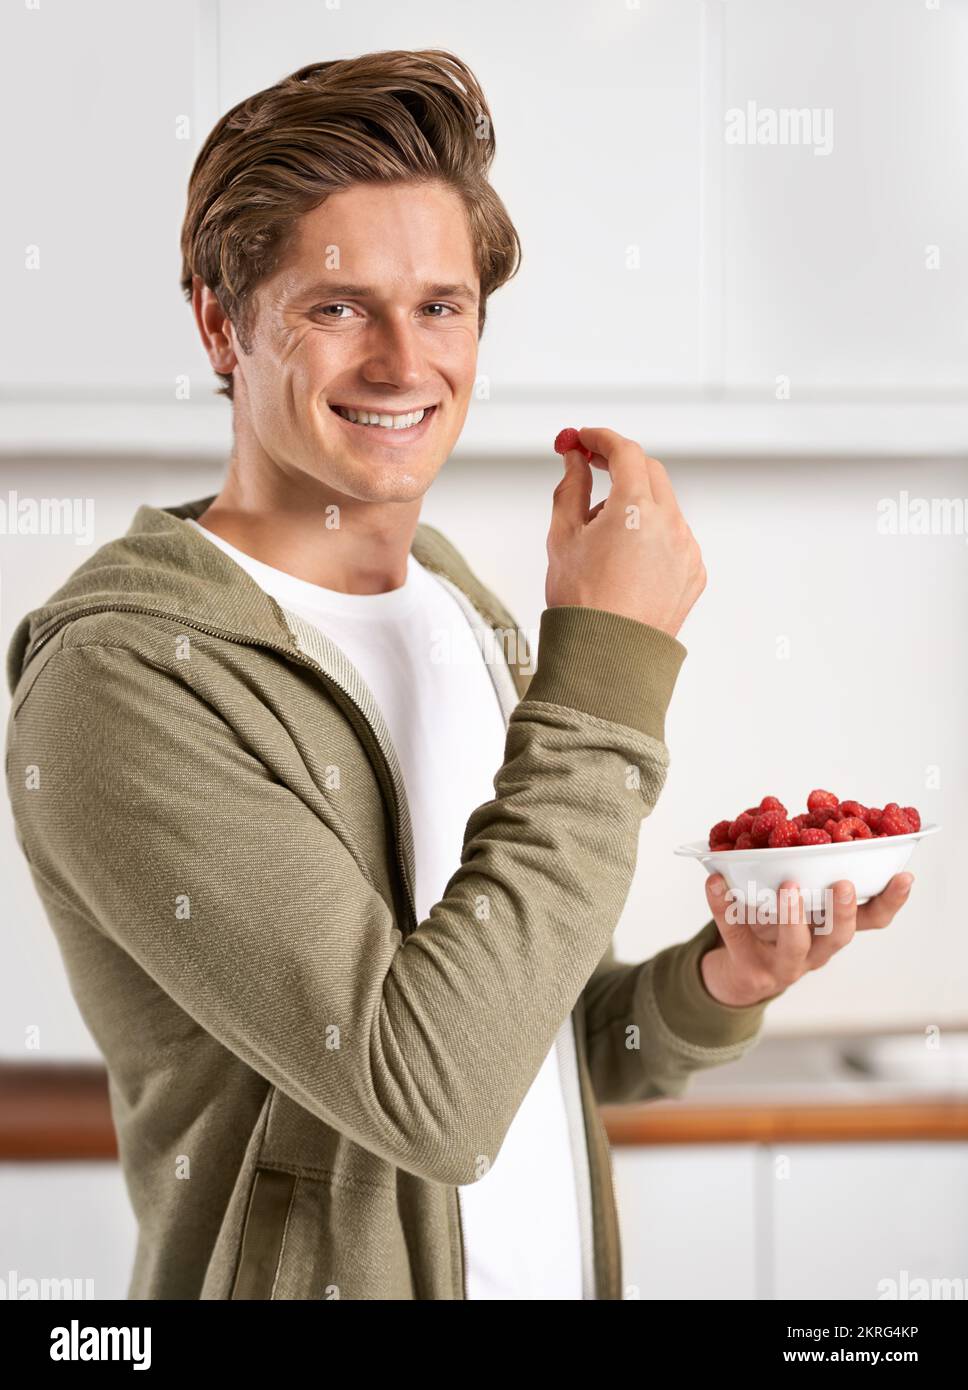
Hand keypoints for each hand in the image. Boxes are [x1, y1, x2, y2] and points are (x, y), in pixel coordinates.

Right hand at [545, 426, 705, 637]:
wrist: (608, 656)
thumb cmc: (582, 603)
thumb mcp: (563, 537)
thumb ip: (570, 488)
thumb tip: (575, 460)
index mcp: (636, 508)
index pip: (625, 451)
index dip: (601, 438)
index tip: (583, 438)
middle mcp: (670, 523)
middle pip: (649, 472)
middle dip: (621, 465)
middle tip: (591, 467)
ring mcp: (687, 549)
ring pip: (664, 506)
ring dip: (636, 503)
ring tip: (602, 535)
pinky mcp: (694, 572)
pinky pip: (674, 538)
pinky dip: (653, 535)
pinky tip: (626, 560)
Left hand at [698, 873, 915, 1006]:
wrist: (739, 972)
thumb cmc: (776, 925)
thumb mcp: (799, 899)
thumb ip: (807, 867)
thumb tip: (808, 811)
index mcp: (833, 928)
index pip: (873, 919)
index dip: (891, 900)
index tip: (904, 875)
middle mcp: (815, 950)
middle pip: (838, 937)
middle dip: (844, 911)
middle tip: (843, 884)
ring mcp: (783, 964)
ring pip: (794, 945)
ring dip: (792, 916)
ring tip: (787, 888)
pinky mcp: (748, 968)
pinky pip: (734, 933)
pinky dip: (723, 905)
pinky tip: (714, 881)